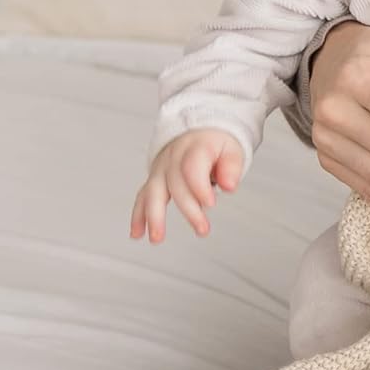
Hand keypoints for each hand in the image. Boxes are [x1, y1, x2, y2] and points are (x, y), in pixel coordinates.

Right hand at [130, 129, 242, 243]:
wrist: (198, 131)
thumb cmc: (216, 144)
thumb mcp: (232, 149)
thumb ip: (232, 167)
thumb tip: (229, 186)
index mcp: (194, 147)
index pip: (192, 168)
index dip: (199, 187)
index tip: (210, 203)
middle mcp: (173, 158)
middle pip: (176, 185)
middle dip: (189, 210)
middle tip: (202, 229)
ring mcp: (161, 169)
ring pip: (153, 192)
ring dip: (153, 216)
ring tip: (156, 238)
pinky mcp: (155, 179)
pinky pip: (143, 197)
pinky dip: (138, 215)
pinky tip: (137, 233)